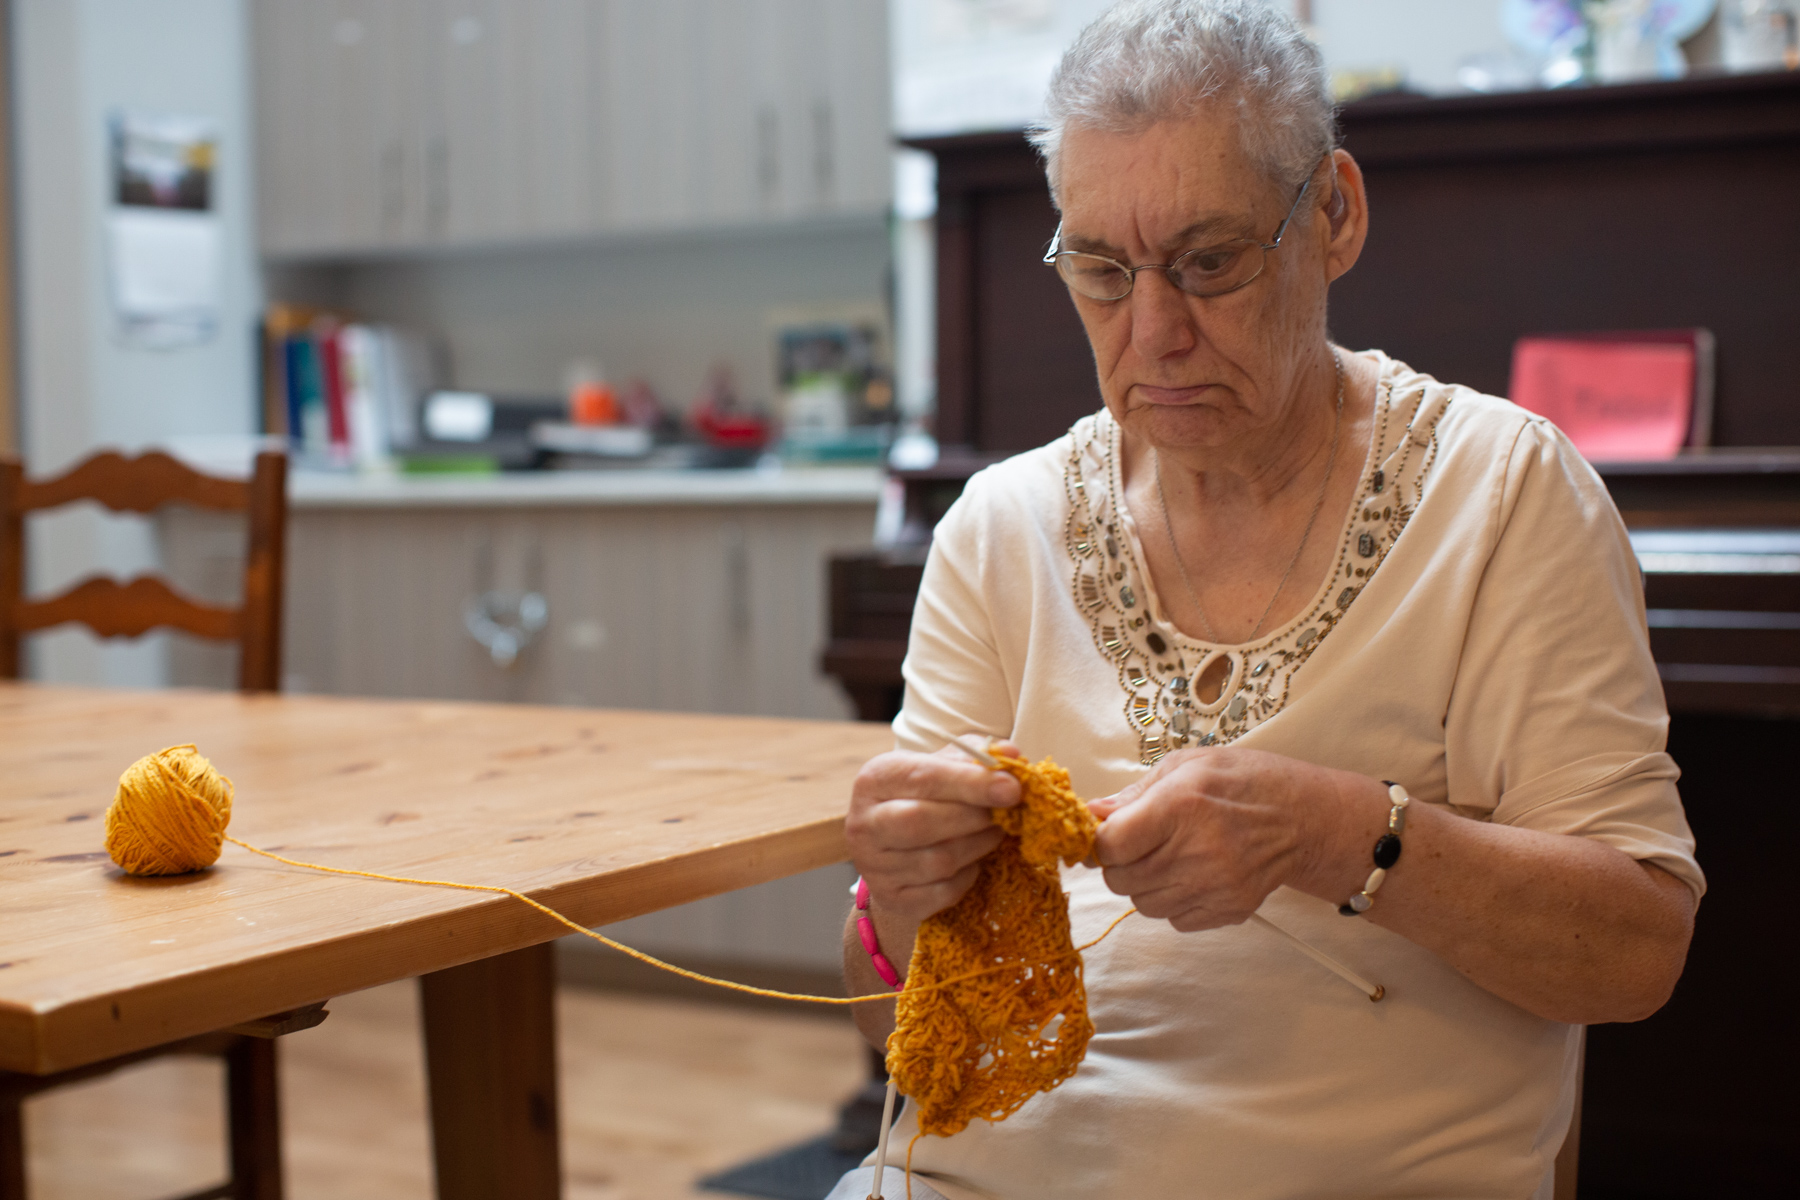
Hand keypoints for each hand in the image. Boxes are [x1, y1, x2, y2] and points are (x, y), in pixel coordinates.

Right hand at [846, 740, 1021, 926]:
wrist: (893, 846)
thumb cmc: (924, 797)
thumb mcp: (942, 766)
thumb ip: (975, 757)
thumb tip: (1010, 753)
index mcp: (875, 779)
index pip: (924, 778)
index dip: (971, 783)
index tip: (1011, 788)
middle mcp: (864, 822)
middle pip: (921, 822)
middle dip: (973, 818)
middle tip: (1005, 814)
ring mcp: (873, 865)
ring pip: (938, 861)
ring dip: (978, 846)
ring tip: (993, 833)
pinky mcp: (891, 898)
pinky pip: (942, 893)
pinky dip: (967, 877)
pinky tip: (971, 861)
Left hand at [1093, 747, 1343, 931]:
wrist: (1306, 818)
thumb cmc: (1246, 781)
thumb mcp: (1189, 765)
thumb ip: (1136, 793)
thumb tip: (1093, 814)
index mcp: (1181, 805)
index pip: (1110, 845)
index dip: (1098, 842)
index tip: (1103, 834)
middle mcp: (1196, 851)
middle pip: (1120, 879)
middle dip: (1119, 863)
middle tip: (1139, 844)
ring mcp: (1215, 887)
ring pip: (1143, 904)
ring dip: (1144, 884)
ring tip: (1170, 857)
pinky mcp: (1229, 910)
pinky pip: (1175, 920)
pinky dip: (1173, 901)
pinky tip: (1192, 875)